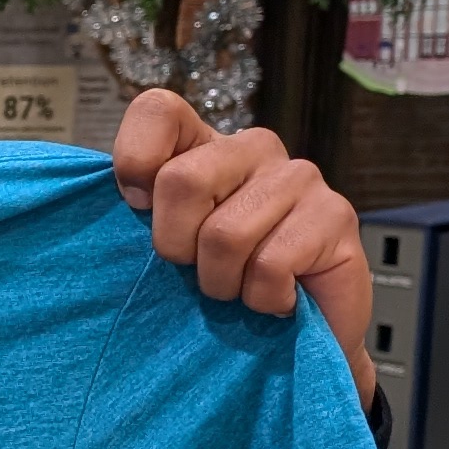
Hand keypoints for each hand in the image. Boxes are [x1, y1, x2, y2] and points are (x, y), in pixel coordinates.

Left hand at [111, 90, 373, 404]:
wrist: (297, 338)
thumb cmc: (223, 286)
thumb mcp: (169, 247)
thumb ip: (140, 217)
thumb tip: (112, 201)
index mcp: (204, 146)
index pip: (158, 110)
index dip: (135, 158)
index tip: (136, 208)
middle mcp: (252, 148)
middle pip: (181, 180)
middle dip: (176, 246)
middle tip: (197, 269)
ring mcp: (299, 177)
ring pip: (225, 233)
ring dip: (222, 282)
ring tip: (240, 288)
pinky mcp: (336, 215)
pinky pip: (270, 265)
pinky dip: (262, 298)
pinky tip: (278, 297)